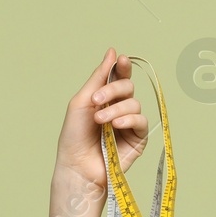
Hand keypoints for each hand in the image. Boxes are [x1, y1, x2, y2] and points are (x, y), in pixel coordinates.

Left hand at [55, 48, 148, 190]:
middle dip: (113, 90)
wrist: (76, 165)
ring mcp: (129, 124)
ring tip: (100, 121)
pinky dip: (129, 120)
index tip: (121, 60)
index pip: (119, 77)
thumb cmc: (74, 136)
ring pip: (134, 104)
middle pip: (128, 87)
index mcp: (105, 98)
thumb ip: (98, 77)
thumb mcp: (82, 101)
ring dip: (116, 109)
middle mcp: (119, 108)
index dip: (122, 67)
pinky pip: (142, 121)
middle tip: (96, 101)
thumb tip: (112, 51)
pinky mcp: (138, 139)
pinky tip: (116, 125)